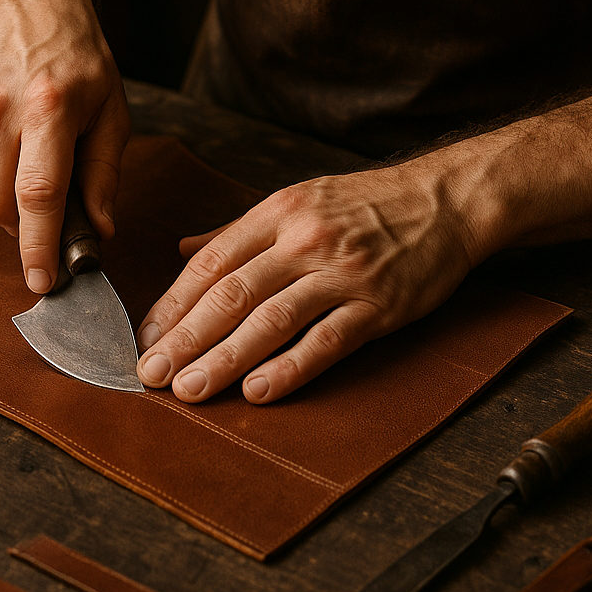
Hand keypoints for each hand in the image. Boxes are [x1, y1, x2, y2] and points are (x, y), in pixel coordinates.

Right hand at [0, 0, 130, 292]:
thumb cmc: (78, 57)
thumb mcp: (111, 110)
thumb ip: (103, 175)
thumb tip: (99, 230)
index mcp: (51, 108)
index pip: (39, 194)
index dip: (39, 246)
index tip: (42, 283)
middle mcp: (1, 108)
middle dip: (20, 231)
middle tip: (44, 225)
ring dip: (4, 199)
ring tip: (29, 164)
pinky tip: (7, 139)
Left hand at [134, 161, 484, 402]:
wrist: (446, 200)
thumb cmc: (367, 204)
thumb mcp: (298, 199)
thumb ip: (238, 232)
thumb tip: (182, 250)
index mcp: (277, 212)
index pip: (211, 262)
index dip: (173, 304)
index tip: (144, 338)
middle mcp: (304, 240)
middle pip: (231, 294)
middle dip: (184, 338)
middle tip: (150, 374)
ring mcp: (342, 274)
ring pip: (271, 321)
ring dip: (224, 359)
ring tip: (189, 390)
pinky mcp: (378, 306)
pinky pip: (326, 342)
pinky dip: (290, 369)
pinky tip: (257, 392)